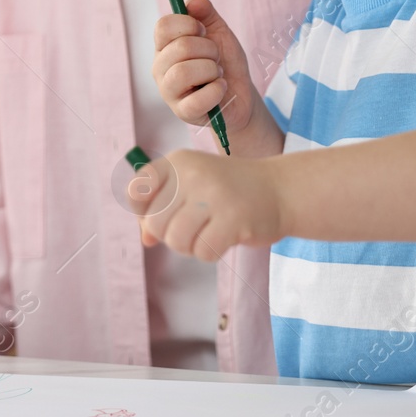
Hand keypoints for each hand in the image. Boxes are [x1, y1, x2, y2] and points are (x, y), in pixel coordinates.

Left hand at [134, 149, 285, 260]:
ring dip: (190, 247)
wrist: (279, 190)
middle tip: (193, 229)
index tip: (165, 215)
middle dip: (170, 237)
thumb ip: (163, 210)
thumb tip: (145, 239)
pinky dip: (210, 254)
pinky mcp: (233, 218)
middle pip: (155, 224)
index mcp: (177, 162)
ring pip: (176, 240)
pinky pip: (202, 252)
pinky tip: (224, 239)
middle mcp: (192, 173)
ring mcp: (213, 194)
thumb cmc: (228, 192)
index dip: (142, 213)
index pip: (136, 191)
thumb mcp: (191, 188)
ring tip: (208, 234)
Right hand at [153, 0, 258, 130]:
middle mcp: (161, 68)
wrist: (240, 94)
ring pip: (183, 72)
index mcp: (165, 47)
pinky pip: (199, 98)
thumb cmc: (225, 63)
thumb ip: (207, 14)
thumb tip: (194, 1)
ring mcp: (169, 92)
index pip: (163, 26)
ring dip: (211, 69)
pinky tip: (220, 89)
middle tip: (216, 58)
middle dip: (209, 49)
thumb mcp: (219, 33)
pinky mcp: (183, 112)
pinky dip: (217, 90)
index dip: (188, 24)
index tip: (203, 31)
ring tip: (217, 74)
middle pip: (180, 47)